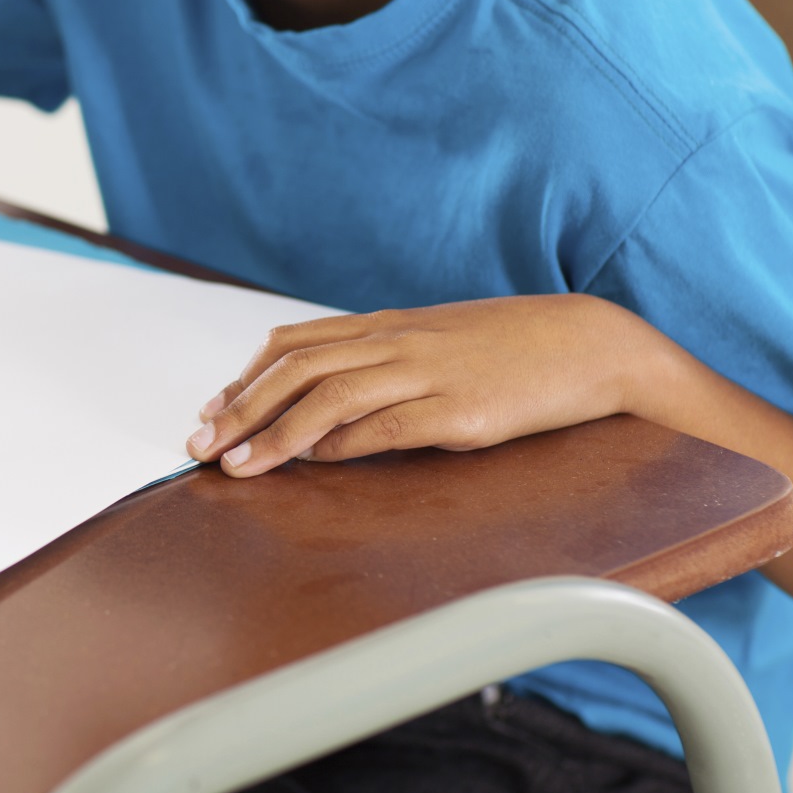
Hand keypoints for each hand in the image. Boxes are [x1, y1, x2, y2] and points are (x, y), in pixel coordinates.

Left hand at [186, 294, 646, 475]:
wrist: (591, 344)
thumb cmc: (514, 352)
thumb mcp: (437, 350)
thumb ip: (382, 371)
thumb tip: (328, 420)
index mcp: (388, 326)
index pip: (294, 345)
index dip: (245, 379)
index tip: (210, 412)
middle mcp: (398, 343)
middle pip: (297, 369)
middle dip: (240, 409)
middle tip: (201, 446)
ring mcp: (429, 374)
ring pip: (330, 396)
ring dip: (275, 432)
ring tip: (237, 465)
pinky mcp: (461, 412)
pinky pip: (388, 425)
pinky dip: (342, 443)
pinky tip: (311, 461)